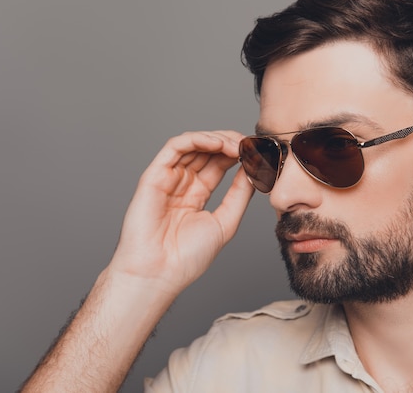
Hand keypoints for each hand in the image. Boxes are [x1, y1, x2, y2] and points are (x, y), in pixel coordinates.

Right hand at [109, 130, 254, 293]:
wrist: (160, 273)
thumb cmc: (187, 257)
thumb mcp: (225, 222)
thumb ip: (239, 195)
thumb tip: (254, 171)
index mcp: (197, 194)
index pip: (219, 164)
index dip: (239, 155)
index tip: (258, 153)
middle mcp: (182, 183)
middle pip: (207, 151)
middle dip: (231, 143)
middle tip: (251, 144)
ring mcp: (167, 178)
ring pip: (193, 144)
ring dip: (218, 139)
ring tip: (238, 145)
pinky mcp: (154, 175)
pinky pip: (175, 147)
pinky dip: (197, 139)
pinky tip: (217, 144)